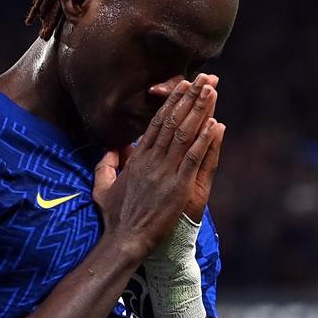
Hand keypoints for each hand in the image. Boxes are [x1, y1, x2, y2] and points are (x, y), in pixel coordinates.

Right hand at [92, 76, 218, 257]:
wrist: (125, 239)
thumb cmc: (114, 217)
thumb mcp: (103, 187)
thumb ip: (106, 165)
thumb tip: (110, 148)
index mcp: (137, 159)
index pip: (156, 124)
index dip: (171, 103)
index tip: (182, 85)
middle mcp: (151, 160)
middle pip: (173, 122)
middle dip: (189, 98)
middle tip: (203, 78)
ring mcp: (165, 172)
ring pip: (184, 134)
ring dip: (199, 111)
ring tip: (210, 90)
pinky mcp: (178, 186)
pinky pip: (193, 158)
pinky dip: (204, 140)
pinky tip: (214, 123)